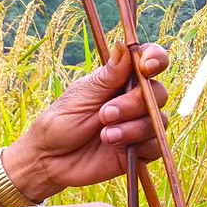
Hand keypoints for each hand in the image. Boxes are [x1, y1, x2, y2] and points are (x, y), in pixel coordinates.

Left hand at [0, 42, 169, 203]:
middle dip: (134, 103)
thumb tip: (123, 46)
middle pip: (158, 93)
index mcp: (120, 80)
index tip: (146, 67)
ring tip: (105, 135)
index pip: (149, 61)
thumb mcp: (81, 96)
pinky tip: (117, 147)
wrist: (49, 161)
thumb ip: (107, 77)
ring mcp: (138, 126)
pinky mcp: (139, 152)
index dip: (155, 59)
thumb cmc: (60, 123)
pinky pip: (156, 146)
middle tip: (105, 114)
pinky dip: (141, 145)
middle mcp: (133, 101)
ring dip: (133, 127)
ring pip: (157, 120)